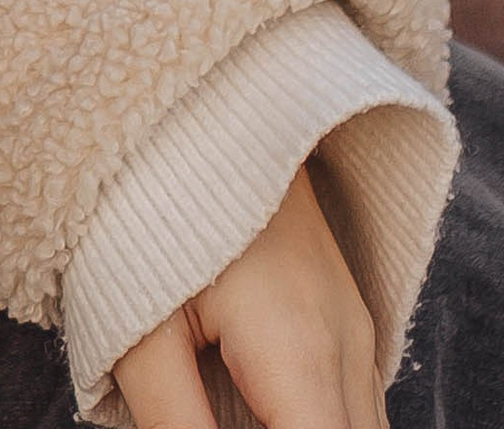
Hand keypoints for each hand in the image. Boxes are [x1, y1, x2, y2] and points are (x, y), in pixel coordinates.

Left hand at [113, 166, 381, 428]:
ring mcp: (358, 329)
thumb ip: (175, 424)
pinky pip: (357, 404)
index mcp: (300, 354)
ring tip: (233, 406)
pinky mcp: (347, 317)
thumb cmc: (152, 212)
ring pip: (364, 428)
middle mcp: (349, 347)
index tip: (222, 427)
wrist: (199, 106)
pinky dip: (320, 419)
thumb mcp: (140, 333)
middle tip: (221, 415)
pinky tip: (262, 408)